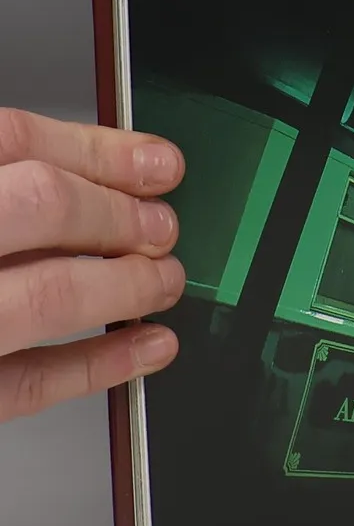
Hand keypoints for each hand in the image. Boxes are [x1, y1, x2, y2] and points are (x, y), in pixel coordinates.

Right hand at [0, 107, 185, 422]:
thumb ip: (3, 183)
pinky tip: (149, 347)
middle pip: (42, 205)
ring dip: (126, 284)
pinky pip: (26, 385)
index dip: (102, 152)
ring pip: (47, 294)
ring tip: (165, 281)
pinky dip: (100, 365)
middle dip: (120, 213)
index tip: (159, 165)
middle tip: (162, 228)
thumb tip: (101, 176)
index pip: (17, 141)